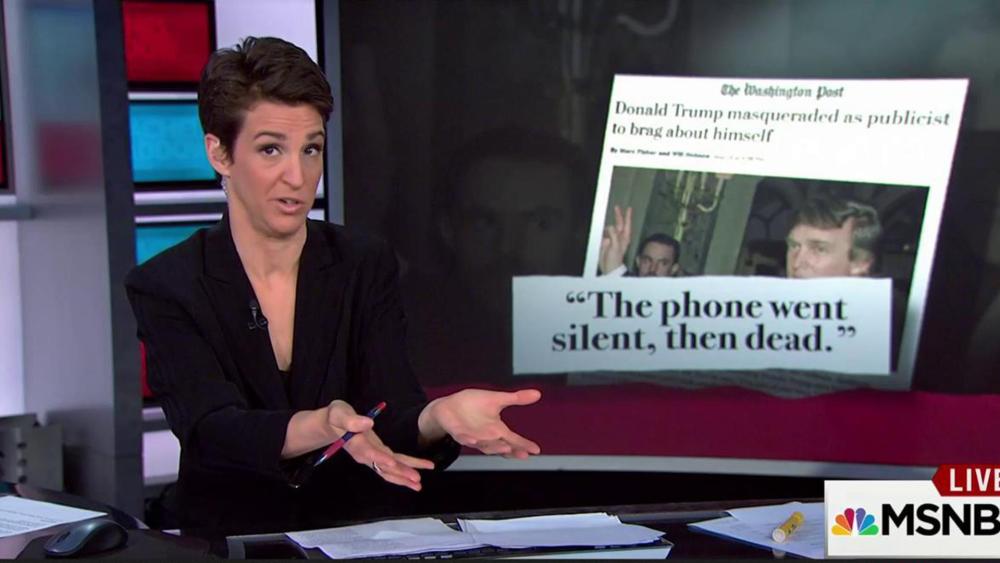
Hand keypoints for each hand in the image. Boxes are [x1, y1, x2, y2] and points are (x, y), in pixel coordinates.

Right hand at [324, 400, 434, 491]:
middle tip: (416, 479)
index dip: (380, 458)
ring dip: (404, 476)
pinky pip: (391, 464)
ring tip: (418, 484)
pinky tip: (415, 475)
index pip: (369, 453)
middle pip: (383, 466)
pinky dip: (404, 468)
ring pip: (388, 469)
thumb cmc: (337, 416)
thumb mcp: (339, 414)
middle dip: (400, 472)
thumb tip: (368, 423)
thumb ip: (351, 420)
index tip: (392, 463)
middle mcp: (364, 455)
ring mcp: (371, 457)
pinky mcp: (377, 454)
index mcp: (356, 444)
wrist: (333, 425)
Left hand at [421, 389, 541, 458]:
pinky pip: (463, 438)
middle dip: (511, 450)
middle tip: (523, 454)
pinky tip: (473, 440)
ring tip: (506, 447)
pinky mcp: (458, 433)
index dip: (524, 444)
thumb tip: (537, 394)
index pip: (513, 439)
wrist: (449, 406)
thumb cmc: (473, 404)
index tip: (536, 450)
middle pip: (501, 446)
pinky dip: (468, 440)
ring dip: (494, 447)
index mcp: (496, 429)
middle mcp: (486, 437)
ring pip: (484, 445)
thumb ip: (516, 399)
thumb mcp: (496, 399)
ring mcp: (472, 436)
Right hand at [599, 205, 631, 273]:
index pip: (627, 224)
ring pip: (609, 228)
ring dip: (607, 228)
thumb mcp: (616, 246)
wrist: (608, 268)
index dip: (627, 216)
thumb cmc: (615, 260)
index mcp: (624, 238)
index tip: (629, 208)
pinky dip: (602, 233)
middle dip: (618, 216)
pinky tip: (602, 240)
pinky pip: (603, 234)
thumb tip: (610, 227)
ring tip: (607, 239)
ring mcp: (612, 239)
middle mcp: (619, 237)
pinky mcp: (605, 242)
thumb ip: (613, 235)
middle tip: (616, 208)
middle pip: (619, 223)